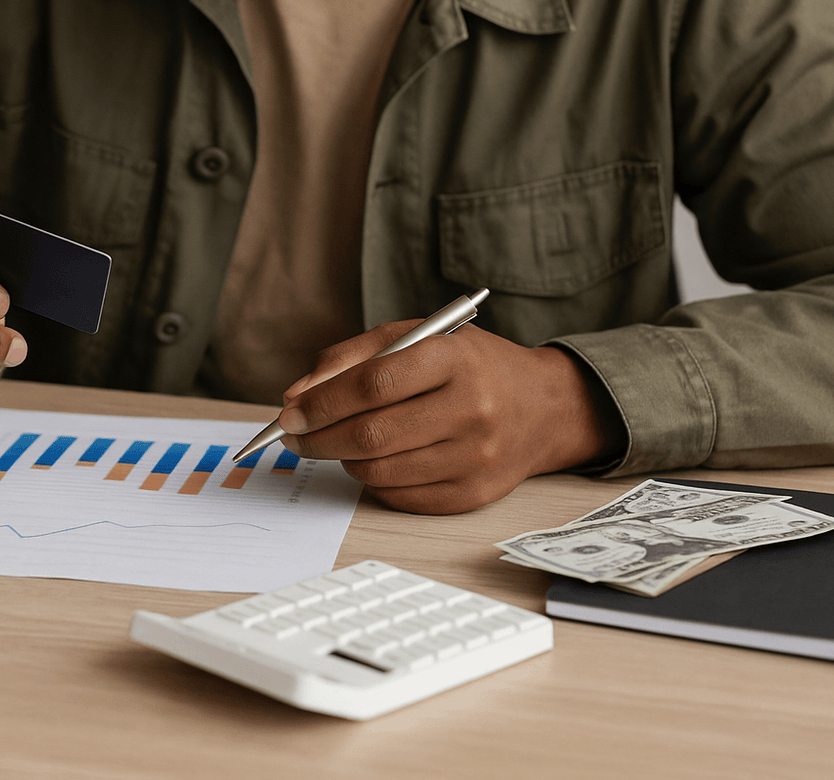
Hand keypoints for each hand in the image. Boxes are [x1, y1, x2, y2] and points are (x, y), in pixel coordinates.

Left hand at [275, 321, 618, 513]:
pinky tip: (374, 462)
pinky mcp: (473, 494)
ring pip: (379, 471)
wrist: (543, 407)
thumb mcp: (416, 337)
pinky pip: (399, 496)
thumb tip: (295, 396)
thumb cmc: (469, 366)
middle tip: (295, 438)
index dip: (321, 402)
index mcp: (454, 358)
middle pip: (371, 435)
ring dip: (343, 460)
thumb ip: (352, 358)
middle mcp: (471, 408)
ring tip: (337, 444)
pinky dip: (373, 482)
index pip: (372, 384)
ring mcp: (475, 457)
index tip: (290, 413)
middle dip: (319, 438)